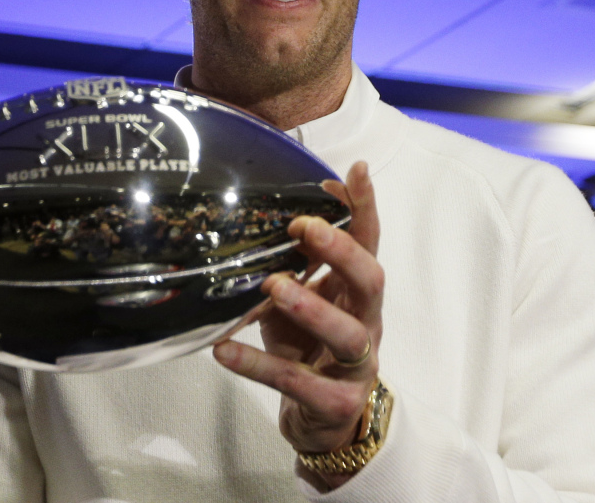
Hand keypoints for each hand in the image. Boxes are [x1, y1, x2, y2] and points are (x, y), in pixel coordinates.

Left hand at [213, 162, 381, 476]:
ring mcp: (355, 366)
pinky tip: (223, 351)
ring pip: (346, 334)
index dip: (365, 207)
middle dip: (341, 251)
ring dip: (311, 306)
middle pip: (371, 281)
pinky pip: (296, 382)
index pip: (369, 243)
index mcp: (356, 293)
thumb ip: (292, 265)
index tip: (356, 170)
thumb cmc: (309, 349)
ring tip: (273, 285)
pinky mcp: (333, 402)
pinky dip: (257, 364)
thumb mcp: (302, 301)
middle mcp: (365, 323)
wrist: (323, 424)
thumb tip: (261, 215)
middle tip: (304, 227)